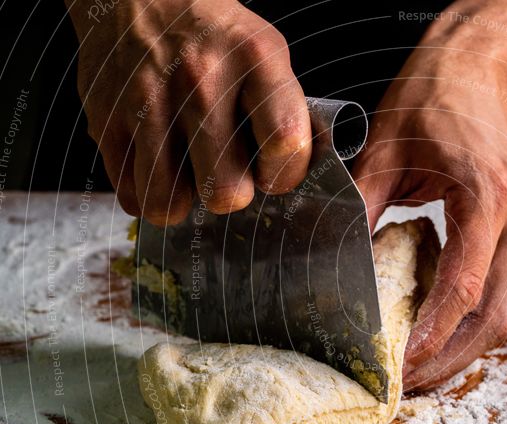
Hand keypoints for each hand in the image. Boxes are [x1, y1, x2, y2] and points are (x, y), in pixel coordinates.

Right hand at [68, 0, 311, 224]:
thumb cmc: (211, 35)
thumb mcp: (265, 53)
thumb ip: (284, 111)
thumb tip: (295, 174)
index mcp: (254, 60)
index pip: (284, 142)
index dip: (283, 173)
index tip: (272, 170)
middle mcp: (201, 80)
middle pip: (224, 190)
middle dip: (228, 193)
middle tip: (224, 172)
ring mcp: (148, 100)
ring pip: (169, 202)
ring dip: (182, 199)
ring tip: (186, 174)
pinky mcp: (106, 118)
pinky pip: (132, 194)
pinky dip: (146, 192)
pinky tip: (157, 166)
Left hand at [353, 49, 506, 389]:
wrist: (483, 66)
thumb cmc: (435, 96)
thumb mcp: (384, 150)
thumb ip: (361, 210)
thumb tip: (338, 265)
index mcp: (486, 196)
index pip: (464, 286)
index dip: (434, 333)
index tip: (402, 364)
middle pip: (495, 313)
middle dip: (452, 357)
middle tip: (407, 382)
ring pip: (504, 308)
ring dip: (465, 345)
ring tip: (421, 366)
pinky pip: (501, 287)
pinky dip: (472, 316)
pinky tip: (437, 327)